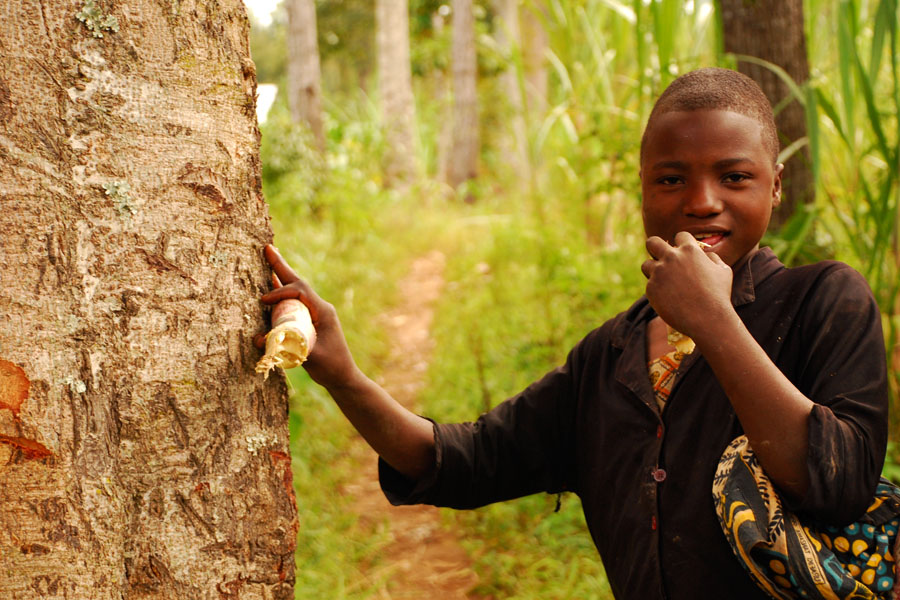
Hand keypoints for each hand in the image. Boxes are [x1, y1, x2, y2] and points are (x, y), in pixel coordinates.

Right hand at [255, 244, 359, 389]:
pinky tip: (273, 283)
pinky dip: (283, 291)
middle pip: (297, 282)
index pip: (300, 292)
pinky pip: (295, 301)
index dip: (280, 292)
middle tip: (267, 248)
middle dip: (281, 266)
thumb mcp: (310, 357)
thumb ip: (286, 349)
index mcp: (324, 311)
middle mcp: (320, 307)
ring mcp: (316, 313)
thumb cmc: (331, 367)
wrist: (344, 377)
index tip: (264, 301)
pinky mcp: (311, 320)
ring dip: (281, 275)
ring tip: (270, 256)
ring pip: (296, 289)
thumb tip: (258, 340)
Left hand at [640, 232, 733, 337]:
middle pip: (652, 242)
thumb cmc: (719, 296)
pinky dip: (657, 291)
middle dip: (654, 248)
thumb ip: (713, 259)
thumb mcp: (723, 271)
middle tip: (659, 257)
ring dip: (653, 272)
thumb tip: (705, 255)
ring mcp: (659, 272)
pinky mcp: (651, 288)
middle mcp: (672, 257)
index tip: (682, 253)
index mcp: (690, 250)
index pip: (679, 235)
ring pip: (646, 265)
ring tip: (665, 283)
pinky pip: (649, 285)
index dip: (681, 244)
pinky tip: (669, 299)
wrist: (708, 319)